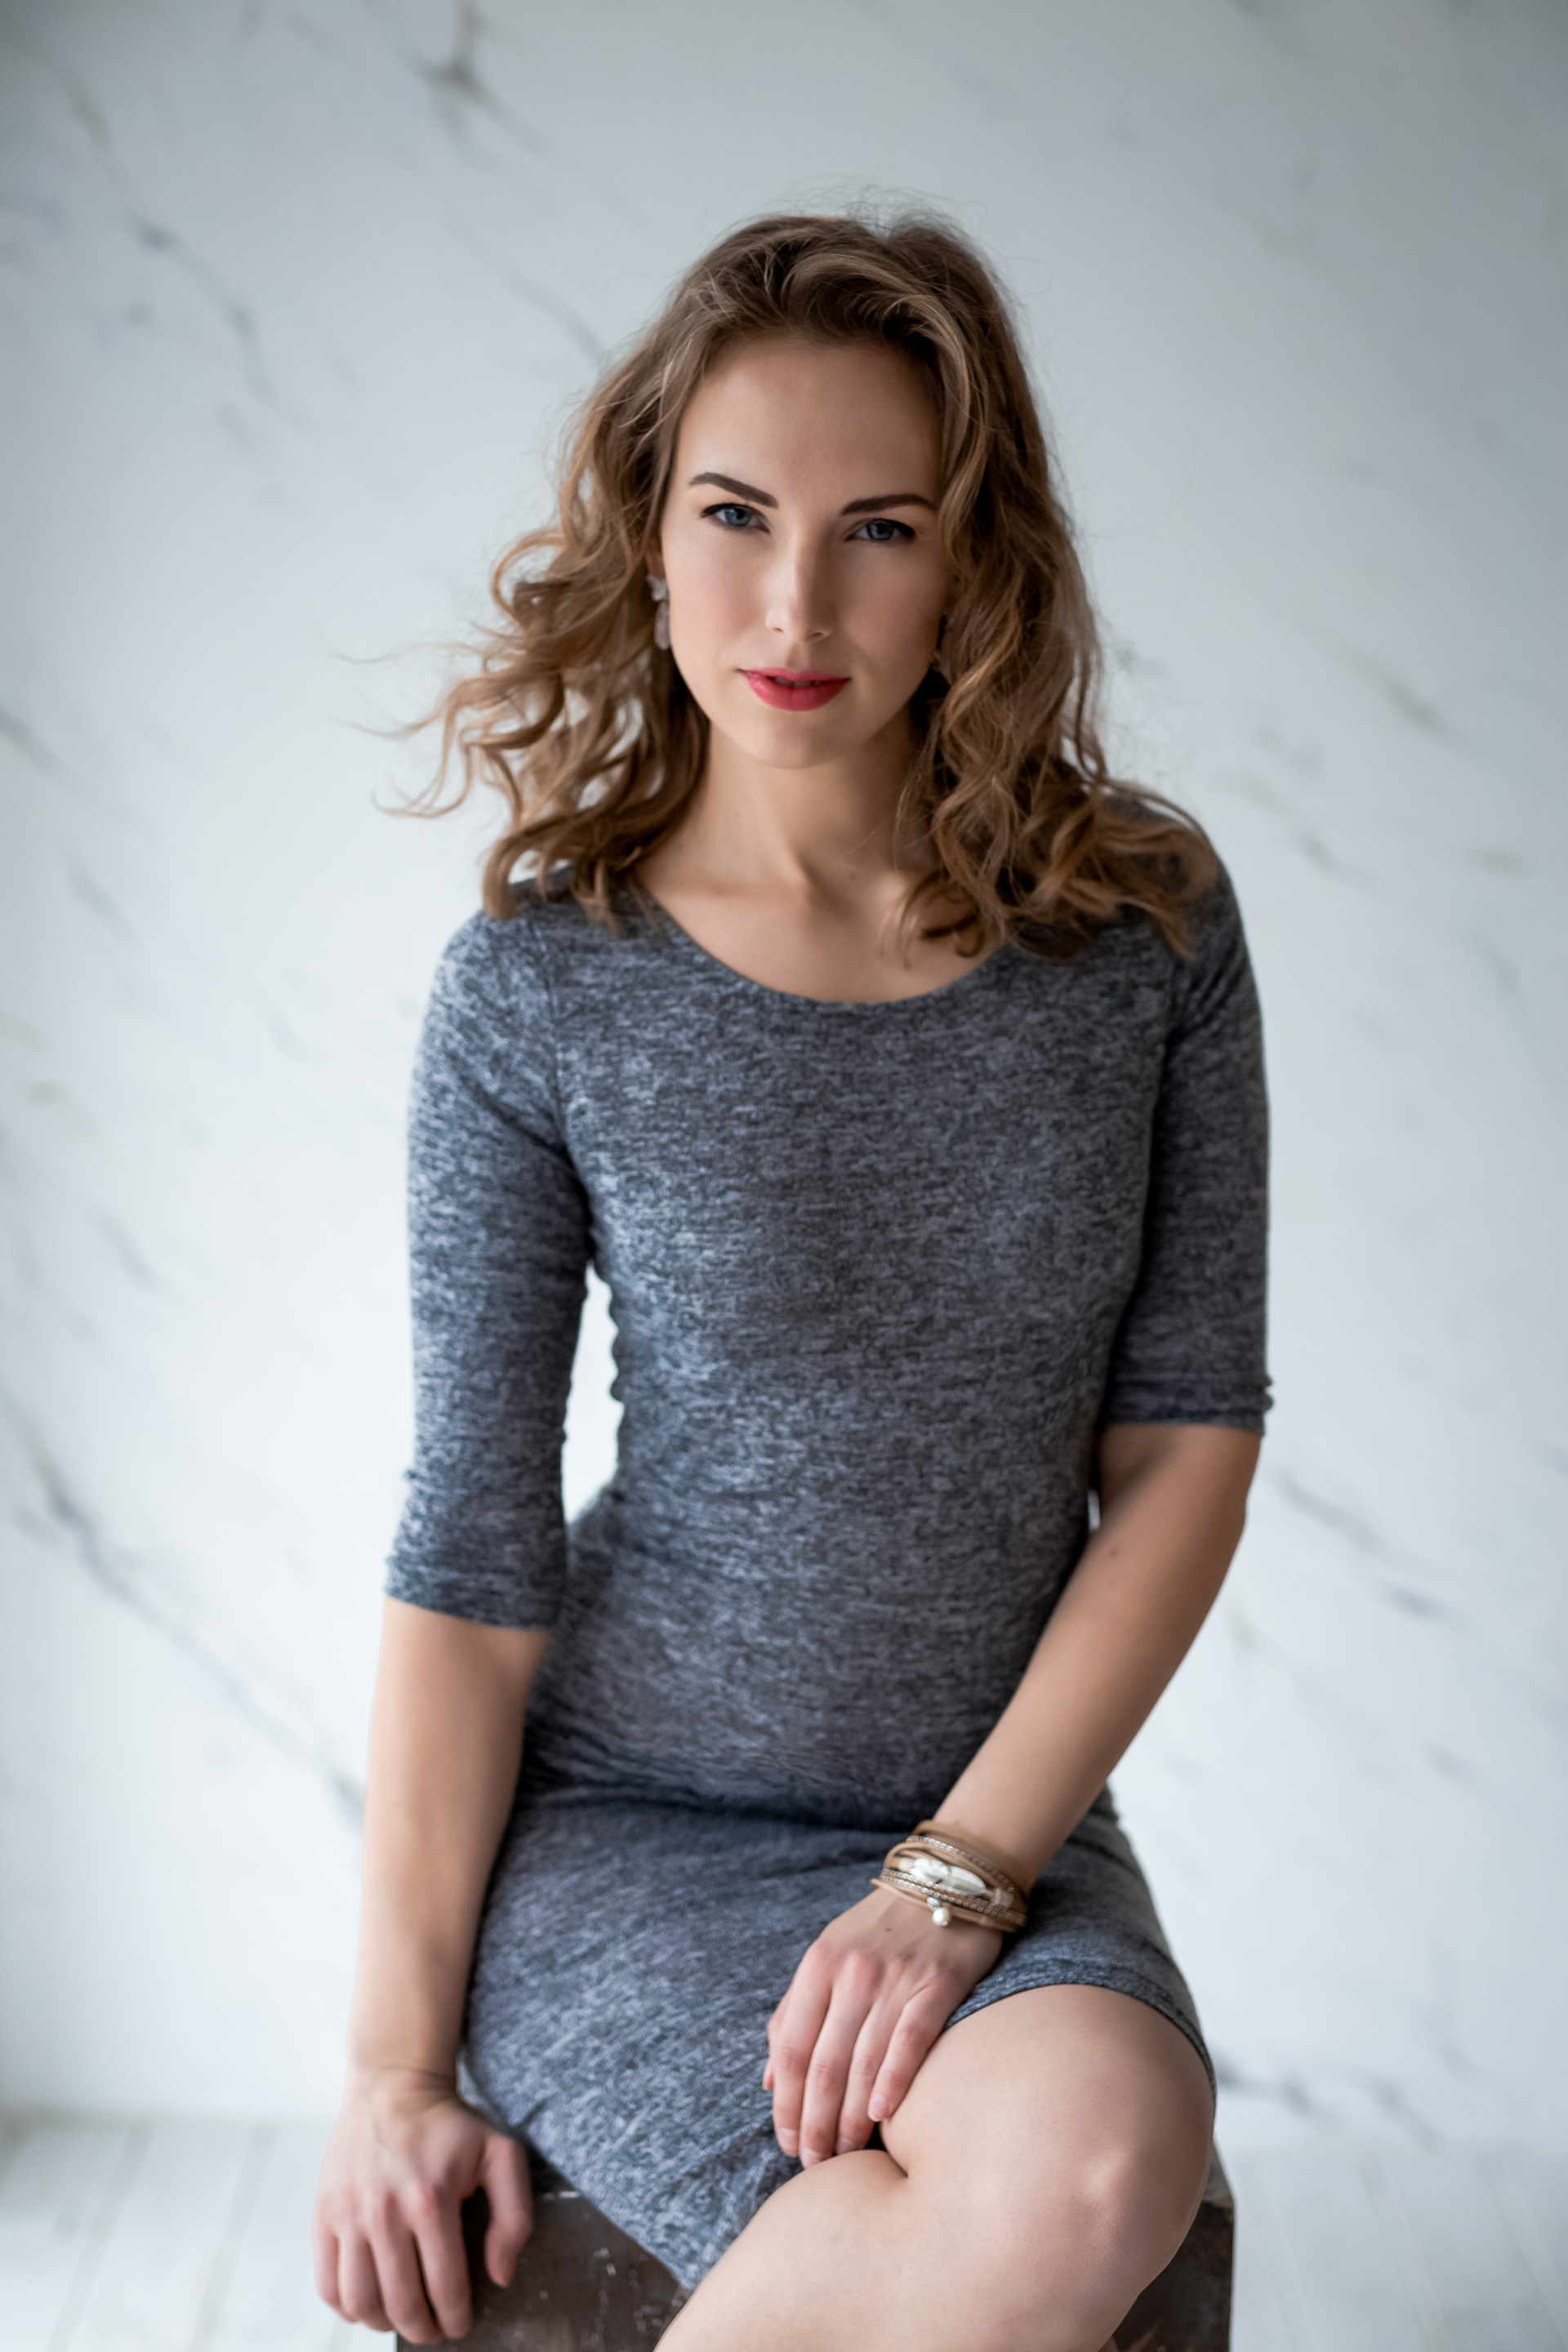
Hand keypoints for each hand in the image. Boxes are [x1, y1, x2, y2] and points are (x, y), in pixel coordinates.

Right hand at [313, 2068, 532, 2341]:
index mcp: (432, 2200)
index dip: (456, 2318)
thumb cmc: (450, 2126)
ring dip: (384, 2323)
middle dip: (423, 2329)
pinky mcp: (324, 2214)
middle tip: (433, 2328)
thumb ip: (514, 2216)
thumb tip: (500, 2275)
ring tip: (402, 2316)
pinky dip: (347, 2307)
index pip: (446, 2288)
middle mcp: (385, 2211)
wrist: (393, 2087)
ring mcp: (349, 2215)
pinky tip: (368, 2301)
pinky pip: (327, 2284)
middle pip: (402, 2304)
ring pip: (361, 2302)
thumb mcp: (501, 2155)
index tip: (461, 2323)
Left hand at [764, 1888, 1002, 2166]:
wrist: (948, 1881)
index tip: (786, 2144)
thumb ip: (793, 2014)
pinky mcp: (937, 1985)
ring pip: (862, 2063)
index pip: (792, 2049)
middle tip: (815, 2163)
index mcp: (817, 1965)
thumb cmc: (880, 1930)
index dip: (786, 2104)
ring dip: (849, 2118)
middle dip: (814, 2123)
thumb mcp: (827, 1957)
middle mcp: (852, 1972)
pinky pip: (910, 2041)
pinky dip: (892, 2081)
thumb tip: (769, 2081)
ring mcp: (895, 1978)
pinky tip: (880, 2115)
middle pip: (824, 2064)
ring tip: (843, 2154)